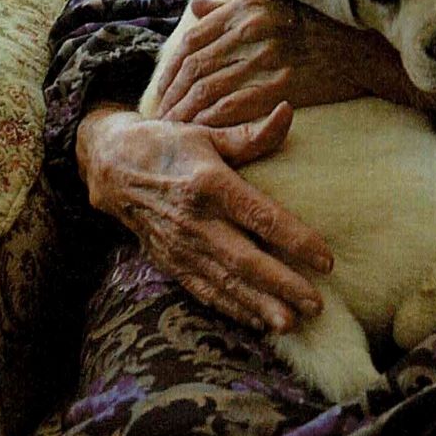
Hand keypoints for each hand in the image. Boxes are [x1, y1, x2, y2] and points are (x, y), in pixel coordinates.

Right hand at [77, 102, 334, 332]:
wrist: (109, 166)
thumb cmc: (167, 144)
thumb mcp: (206, 132)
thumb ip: (249, 134)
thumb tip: (288, 112)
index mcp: (210, 184)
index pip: (261, 218)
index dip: (295, 240)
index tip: (326, 260)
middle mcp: (195, 220)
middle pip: (245, 260)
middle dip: (282, 285)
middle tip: (316, 305)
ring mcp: (179, 245)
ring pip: (225, 282)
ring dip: (258, 306)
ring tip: (291, 324)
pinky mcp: (168, 261)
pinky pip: (203, 290)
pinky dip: (230, 308)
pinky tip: (257, 321)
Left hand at [155, 0, 380, 125]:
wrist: (367, 49)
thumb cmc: (322, 25)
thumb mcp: (275, 1)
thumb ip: (231, 5)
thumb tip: (194, 7)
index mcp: (248, 4)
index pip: (193, 38)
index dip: (172, 68)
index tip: (164, 90)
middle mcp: (254, 25)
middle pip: (195, 66)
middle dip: (172, 95)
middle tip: (161, 117)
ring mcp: (269, 55)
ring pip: (208, 88)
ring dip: (185, 113)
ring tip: (174, 130)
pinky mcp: (282, 84)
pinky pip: (233, 106)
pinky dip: (210, 122)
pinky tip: (201, 134)